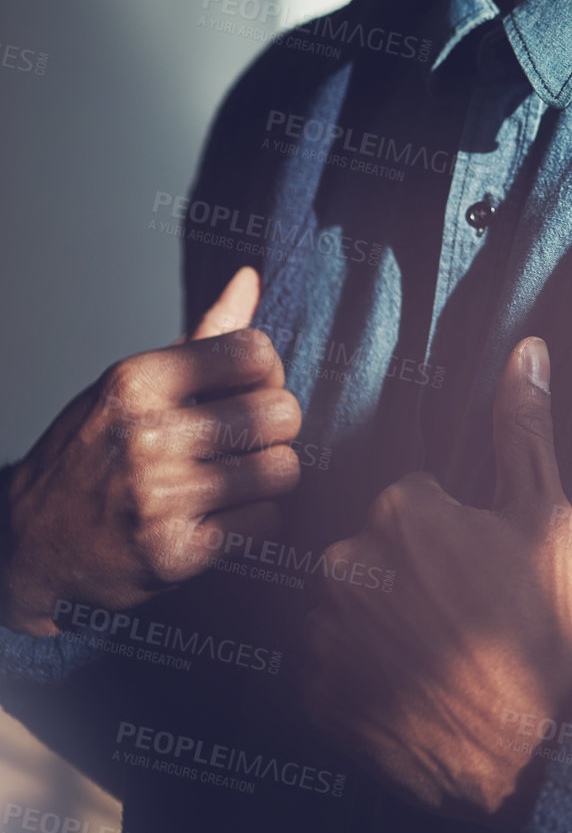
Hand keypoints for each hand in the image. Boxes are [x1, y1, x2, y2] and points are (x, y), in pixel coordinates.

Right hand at [2, 268, 300, 636]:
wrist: (29, 544)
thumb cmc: (92, 454)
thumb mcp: (133, 386)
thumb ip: (203, 336)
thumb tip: (250, 278)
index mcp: (137, 381)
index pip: (254, 352)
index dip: (267, 371)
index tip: (249, 389)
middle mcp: (146, 436)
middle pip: (279, 413)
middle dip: (276, 426)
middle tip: (252, 438)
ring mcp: (160, 498)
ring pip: (281, 470)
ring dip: (271, 476)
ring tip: (244, 477)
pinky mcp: (174, 554)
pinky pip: (266, 523)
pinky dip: (259, 521)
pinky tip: (230, 515)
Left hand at [302, 337, 571, 818]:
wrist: (535, 751)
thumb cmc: (544, 626)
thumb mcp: (546, 517)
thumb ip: (523, 427)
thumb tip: (528, 347)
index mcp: (401, 508)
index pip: (409, 498)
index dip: (448, 535)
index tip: (477, 573)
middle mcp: (349, 561)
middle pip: (371, 547)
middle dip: (406, 572)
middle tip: (457, 615)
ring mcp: (326, 631)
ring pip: (345, 602)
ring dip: (376, 619)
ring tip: (433, 654)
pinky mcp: (315, 693)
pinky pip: (326, 662)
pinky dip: (358, 670)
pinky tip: (405, 684)